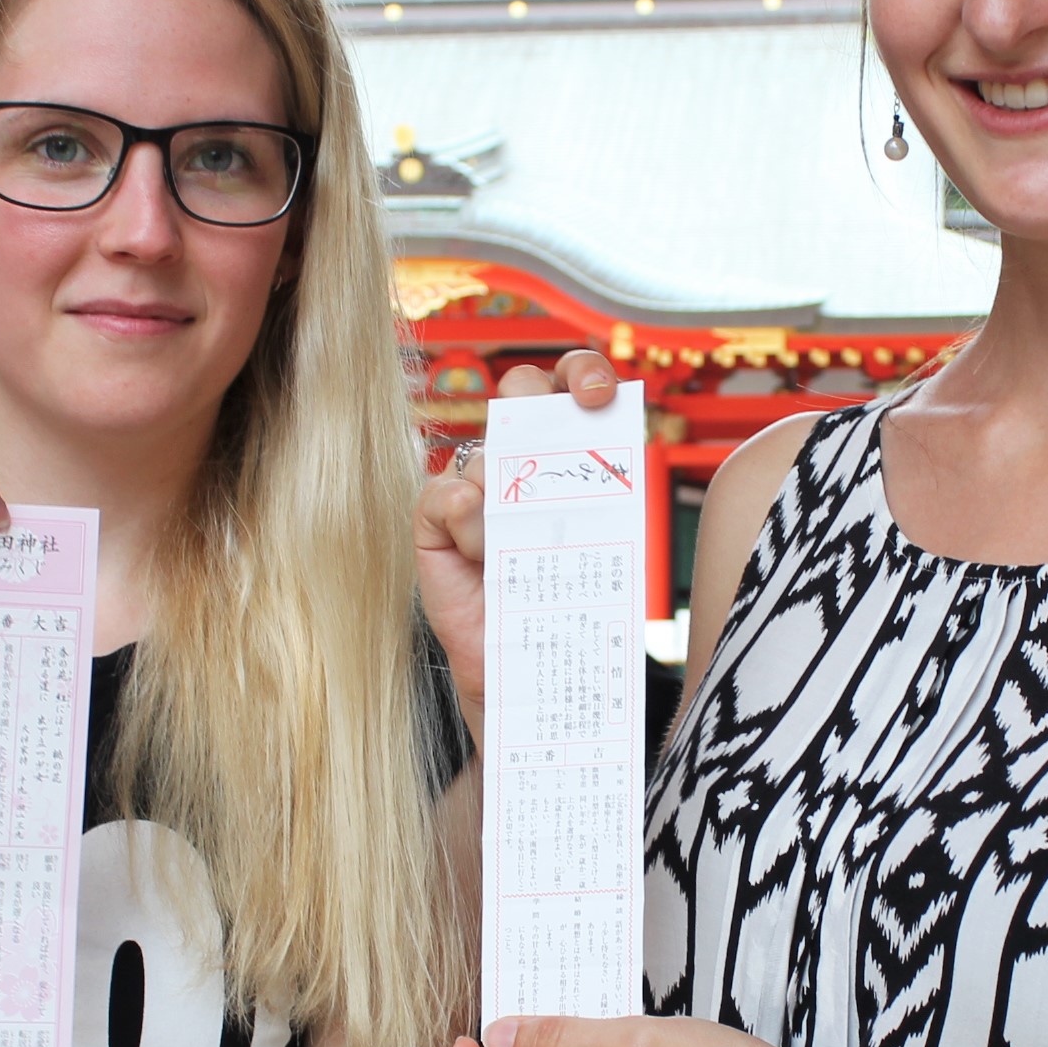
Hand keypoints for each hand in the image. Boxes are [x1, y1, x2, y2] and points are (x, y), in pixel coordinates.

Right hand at [414, 349, 623, 744]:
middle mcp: (518, 464)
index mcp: (565, 454)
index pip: (569, 386)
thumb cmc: (570, 604)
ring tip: (521, 547)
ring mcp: (474, 492)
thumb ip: (605, 491)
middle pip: (520, 394)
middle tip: (561, 440)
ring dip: (508, 494)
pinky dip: (461, 513)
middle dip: (539, 404)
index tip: (600, 394)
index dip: (582, 373)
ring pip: (486, 453)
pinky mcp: (435, 527)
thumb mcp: (604, 541)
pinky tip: (478, 546)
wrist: (532, 674)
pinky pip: (441, 493)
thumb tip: (612, 438)